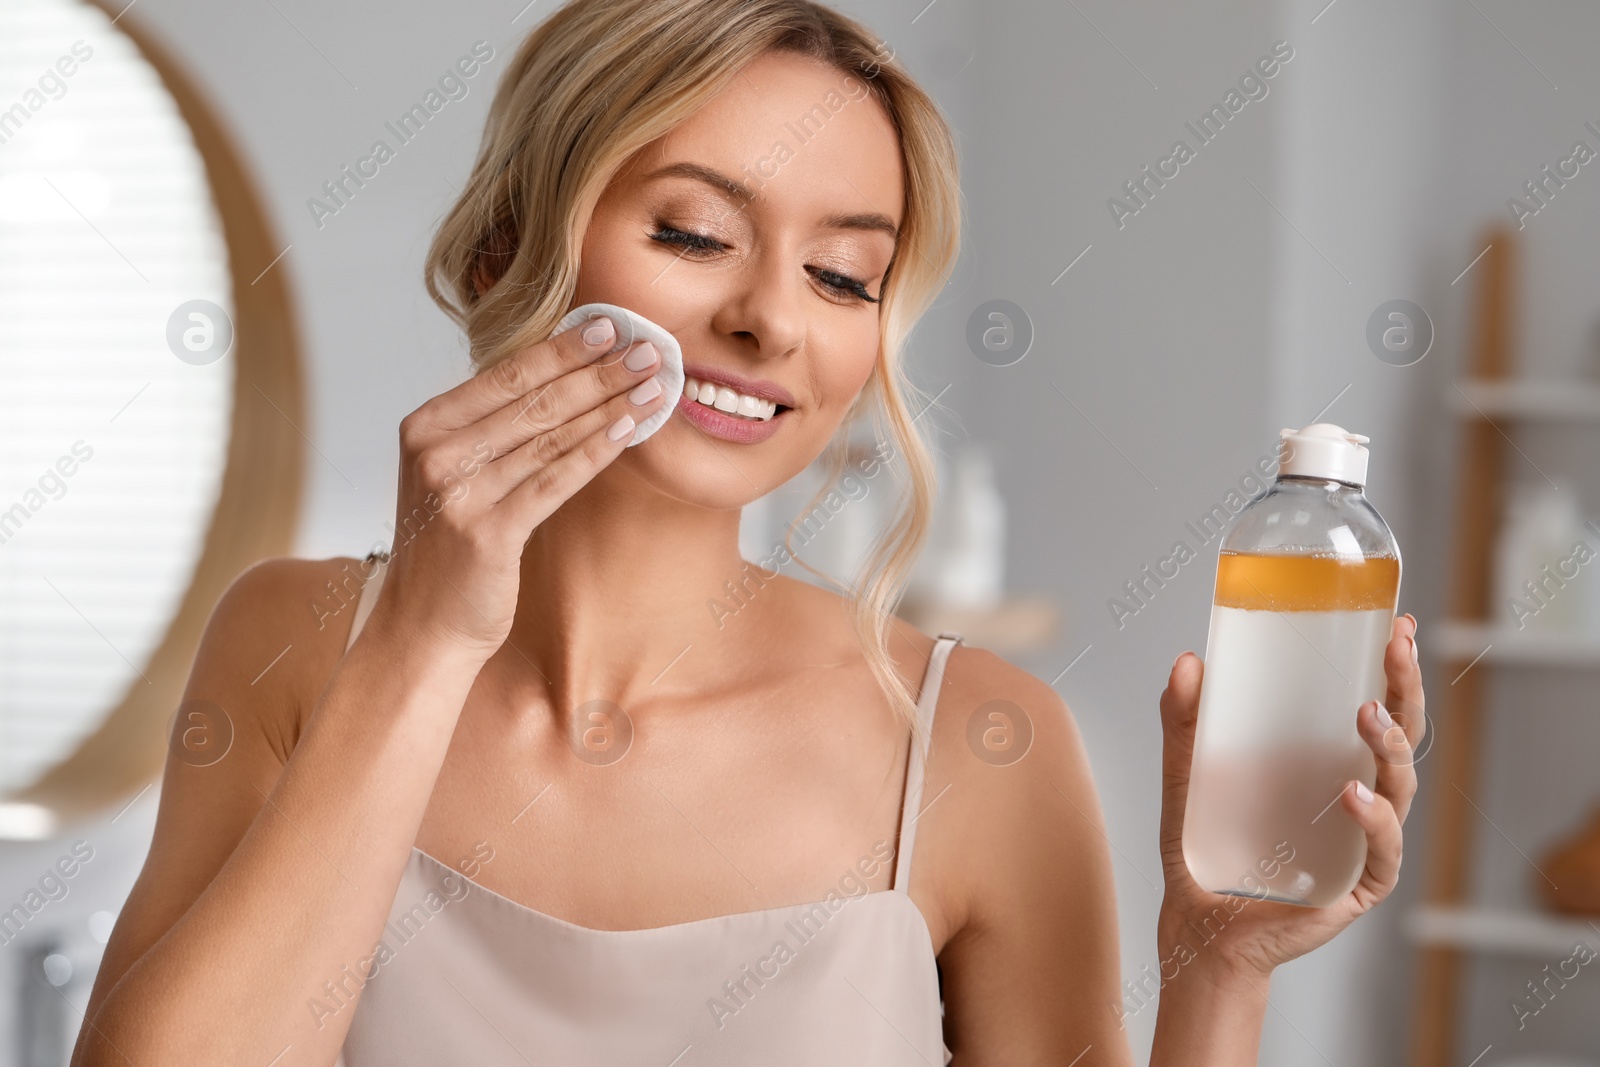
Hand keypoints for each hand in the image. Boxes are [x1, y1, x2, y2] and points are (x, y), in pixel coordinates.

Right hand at [363, 312, 672, 660]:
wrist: (423, 625)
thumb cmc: (449, 547)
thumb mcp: (455, 474)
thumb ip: (491, 429)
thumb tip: (563, 378)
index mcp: (425, 426)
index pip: (506, 374)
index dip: (563, 347)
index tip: (610, 326)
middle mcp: (435, 453)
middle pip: (534, 399)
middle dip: (598, 371)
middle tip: (647, 349)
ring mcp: (458, 493)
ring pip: (550, 436)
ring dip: (609, 406)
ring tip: (653, 387)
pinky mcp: (487, 533)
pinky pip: (554, 480)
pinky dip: (596, 452)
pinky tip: (630, 431)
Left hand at [1154, 612, 1424, 982]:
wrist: (1196, 929)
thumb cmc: (1203, 853)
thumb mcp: (1188, 778)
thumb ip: (1184, 723)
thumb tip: (1188, 661)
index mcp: (1327, 768)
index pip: (1374, 710)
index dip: (1391, 670)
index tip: (1394, 624)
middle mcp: (1356, 802)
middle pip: (1402, 738)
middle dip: (1405, 690)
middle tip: (1394, 648)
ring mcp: (1362, 845)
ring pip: (1400, 788)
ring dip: (1389, 746)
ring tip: (1365, 715)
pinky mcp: (1357, 888)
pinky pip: (1381, 852)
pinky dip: (1373, 821)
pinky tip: (1353, 795)